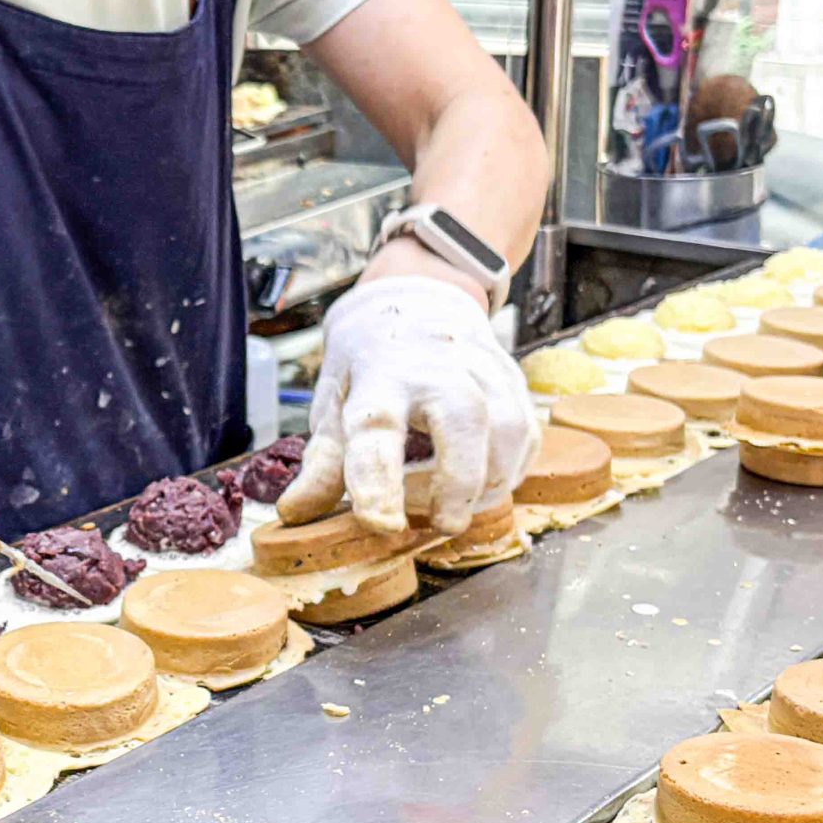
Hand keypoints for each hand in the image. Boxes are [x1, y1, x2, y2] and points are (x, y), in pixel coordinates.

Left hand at [280, 275, 537, 534]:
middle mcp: (436, 365)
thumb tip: (296, 513)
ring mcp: (482, 369)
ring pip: (508, 425)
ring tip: (457, 510)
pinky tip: (483, 486)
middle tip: (444, 524)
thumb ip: (324, 462)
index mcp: (380, 372)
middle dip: (460, 478)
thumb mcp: (335, 401)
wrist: (419, 297)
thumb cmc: (372, 363)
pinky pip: (527, 433)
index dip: (376, 480)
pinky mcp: (513, 381)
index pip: (375, 426)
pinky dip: (511, 469)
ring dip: (490, 480)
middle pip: (465, 416)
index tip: (379, 523)